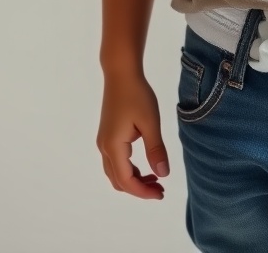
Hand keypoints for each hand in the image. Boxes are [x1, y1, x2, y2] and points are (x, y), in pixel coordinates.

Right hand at [97, 71, 169, 198]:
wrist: (121, 74)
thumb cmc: (137, 95)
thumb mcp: (150, 122)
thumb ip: (156, 149)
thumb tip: (163, 175)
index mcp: (114, 146)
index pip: (127, 180)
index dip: (143, 191)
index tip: (161, 193)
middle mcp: (104, 148)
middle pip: (119, 180)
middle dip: (139, 189)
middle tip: (160, 189)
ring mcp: (104, 142)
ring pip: (116, 172)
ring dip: (134, 180)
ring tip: (155, 179)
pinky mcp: (107, 136)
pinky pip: (116, 162)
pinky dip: (129, 169)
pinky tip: (145, 166)